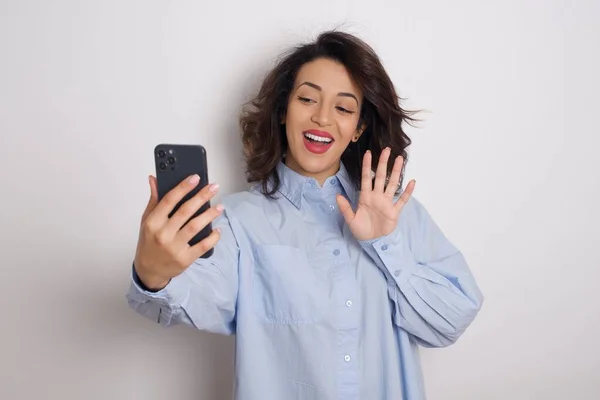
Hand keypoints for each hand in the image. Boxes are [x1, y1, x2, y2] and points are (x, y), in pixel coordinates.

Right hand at [133, 174, 222, 289]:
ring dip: (210, 215)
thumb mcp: (146, 221)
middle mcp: (163, 234)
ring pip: (196, 226)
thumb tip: (154, 179)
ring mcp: (175, 247)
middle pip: (186, 211)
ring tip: (220, 207)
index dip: (183, 187)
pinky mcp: (185, 259)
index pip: (169, 200)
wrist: (149, 271)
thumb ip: (153, 200)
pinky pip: (203, 246)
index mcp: (153, 222)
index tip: (195, 178)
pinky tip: (218, 229)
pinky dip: (213, 237)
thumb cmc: (149, 242)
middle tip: (214, 187)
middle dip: (202, 197)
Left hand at [336, 147, 415, 241]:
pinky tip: (412, 182)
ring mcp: (386, 202)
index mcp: (365, 196)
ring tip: (400, 159)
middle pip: (380, 176)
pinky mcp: (394, 211)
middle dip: (383, 163)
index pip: (366, 177)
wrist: (371, 241)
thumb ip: (345, 207)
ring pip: (392, 184)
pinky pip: (402, 200)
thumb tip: (337, 196)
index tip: (368, 153)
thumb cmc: (361, 229)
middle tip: (386, 150)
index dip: (366, 166)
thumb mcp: (350, 219)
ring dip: (396, 172)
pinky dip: (407, 192)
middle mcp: (377, 196)